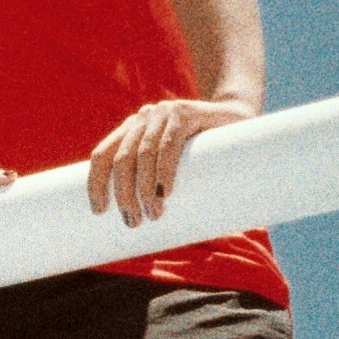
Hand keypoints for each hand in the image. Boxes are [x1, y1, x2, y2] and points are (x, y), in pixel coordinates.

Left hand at [86, 94, 255, 229]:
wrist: (242, 124)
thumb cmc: (205, 156)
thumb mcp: (174, 165)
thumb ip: (155, 182)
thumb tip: (138, 225)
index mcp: (131, 130)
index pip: (102, 154)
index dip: (95, 183)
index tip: (99, 212)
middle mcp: (143, 118)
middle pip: (122, 158)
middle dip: (123, 193)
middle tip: (133, 222)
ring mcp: (164, 113)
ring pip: (143, 153)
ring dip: (144, 188)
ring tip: (153, 214)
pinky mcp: (187, 112)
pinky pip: (169, 143)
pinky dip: (164, 170)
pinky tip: (164, 191)